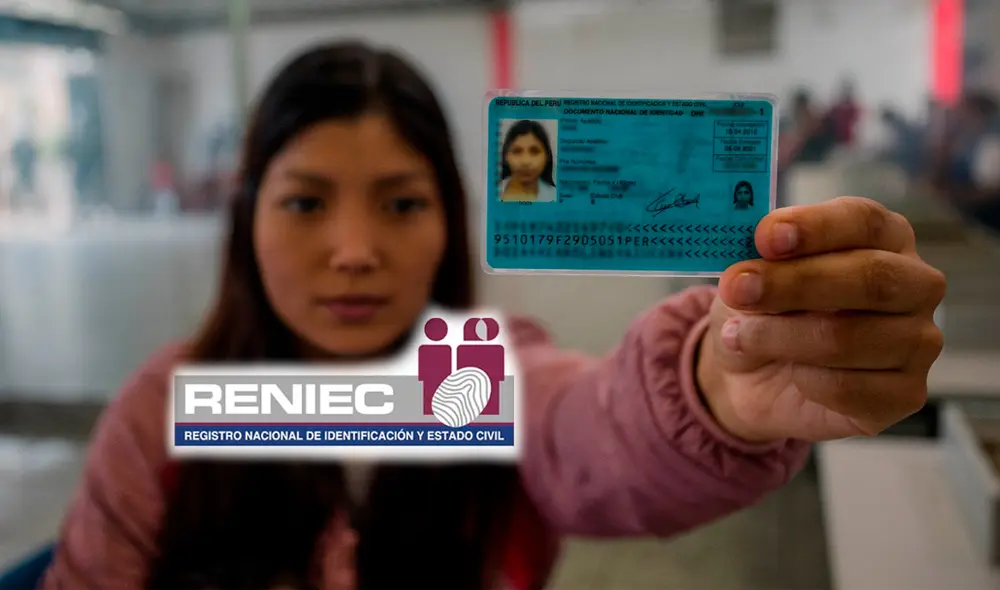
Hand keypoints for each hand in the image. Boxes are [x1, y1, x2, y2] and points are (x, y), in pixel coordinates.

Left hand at [697, 197, 945, 441]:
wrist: (752, 375)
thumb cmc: (763, 309)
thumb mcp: (751, 274)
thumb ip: (757, 258)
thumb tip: (750, 261)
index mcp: (884, 237)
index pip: (863, 221)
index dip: (814, 227)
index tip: (766, 236)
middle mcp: (915, 284)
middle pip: (870, 278)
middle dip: (794, 283)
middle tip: (738, 289)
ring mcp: (919, 342)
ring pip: (849, 337)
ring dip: (779, 337)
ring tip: (739, 335)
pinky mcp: (905, 394)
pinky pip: (849, 388)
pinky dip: (804, 380)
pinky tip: (789, 373)